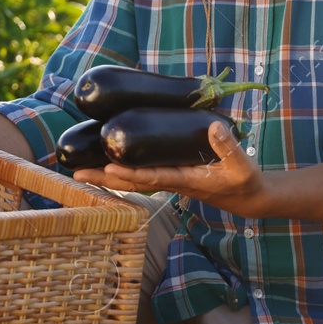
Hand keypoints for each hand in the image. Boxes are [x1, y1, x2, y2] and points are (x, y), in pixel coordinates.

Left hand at [70, 120, 269, 217]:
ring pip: (131, 179)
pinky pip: (139, 174)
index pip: (152, 178)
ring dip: (104, 176)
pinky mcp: (170, 175)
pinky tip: (104, 165)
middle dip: (103, 179)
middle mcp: (170, 182)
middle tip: (74, 175)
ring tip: (77, 171)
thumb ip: (228, 146)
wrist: (247, 197)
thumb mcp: (241, 164)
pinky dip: (120, 171)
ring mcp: (168, 180)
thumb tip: (213, 126)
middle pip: (131, 182)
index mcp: (185, 180)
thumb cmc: (245, 181)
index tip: (108, 170)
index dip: (130, 174)